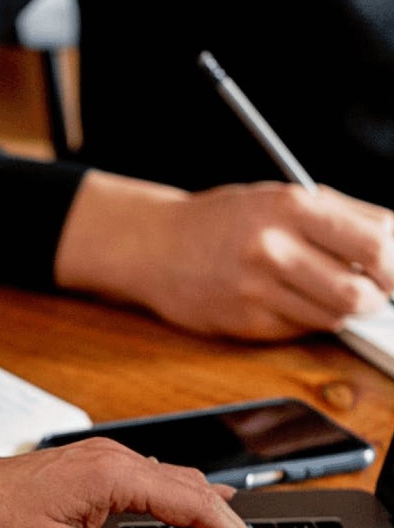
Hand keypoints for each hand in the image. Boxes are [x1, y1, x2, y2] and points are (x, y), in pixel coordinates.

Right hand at [55, 171, 393, 340]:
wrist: (155, 247)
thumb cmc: (224, 221)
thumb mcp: (283, 198)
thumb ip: (341, 218)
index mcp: (292, 207)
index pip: (378, 240)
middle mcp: (273, 248)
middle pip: (360, 291)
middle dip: (378, 295)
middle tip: (374, 290)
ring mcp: (255, 290)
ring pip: (333, 316)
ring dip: (342, 310)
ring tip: (328, 293)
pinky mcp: (243, 322)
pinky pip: (298, 329)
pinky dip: (306, 319)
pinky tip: (288, 301)